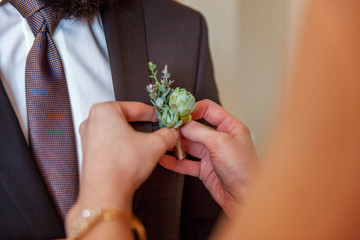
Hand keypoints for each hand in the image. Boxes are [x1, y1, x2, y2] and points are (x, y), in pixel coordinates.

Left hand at [67, 101, 177, 228]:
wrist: (105, 192)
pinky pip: (111, 144)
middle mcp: (92, 122)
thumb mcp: (154, 145)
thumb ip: (167, 135)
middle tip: (157, 129)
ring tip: (148, 144)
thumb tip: (171, 133)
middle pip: (125, 118)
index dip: (153, 113)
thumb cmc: (120, 166)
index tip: (160, 117)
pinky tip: (134, 154)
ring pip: (118, 132)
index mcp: (104, 110)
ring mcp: (89, 138)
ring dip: (134, 136)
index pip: (135, 107)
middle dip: (143, 125)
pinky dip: (124, 146)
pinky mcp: (90, 153)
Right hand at [159, 100, 258, 216]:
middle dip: (180, 128)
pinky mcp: (205, 170)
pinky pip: (187, 163)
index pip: (208, 109)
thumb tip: (183, 124)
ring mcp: (212, 154)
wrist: (246, 199)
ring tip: (163, 142)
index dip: (192, 109)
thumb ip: (200, 131)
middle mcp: (220, 139)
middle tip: (166, 128)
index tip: (177, 112)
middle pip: (196, 127)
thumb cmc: (244, 170)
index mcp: (230, 127)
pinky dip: (175, 161)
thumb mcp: (221, 143)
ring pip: (189, 145)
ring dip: (176, 144)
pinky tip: (164, 159)